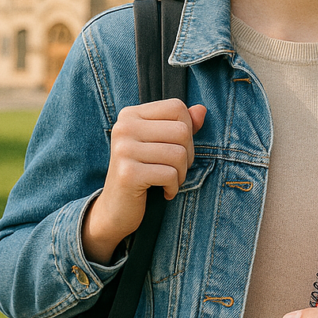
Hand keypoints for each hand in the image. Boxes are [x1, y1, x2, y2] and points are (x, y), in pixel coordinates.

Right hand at [82, 99, 206, 263]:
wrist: (115, 209)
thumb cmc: (143, 171)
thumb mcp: (161, 143)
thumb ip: (182, 125)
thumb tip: (202, 110)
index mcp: (130, 115)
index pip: (176, 107)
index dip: (188, 128)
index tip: (176, 147)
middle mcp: (123, 128)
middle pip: (181, 131)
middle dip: (188, 154)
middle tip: (175, 169)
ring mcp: (123, 150)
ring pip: (179, 154)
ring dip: (181, 173)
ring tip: (169, 181)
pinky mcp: (128, 174)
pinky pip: (170, 175)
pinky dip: (173, 187)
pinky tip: (163, 192)